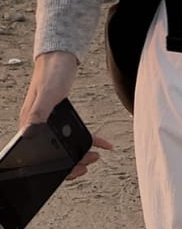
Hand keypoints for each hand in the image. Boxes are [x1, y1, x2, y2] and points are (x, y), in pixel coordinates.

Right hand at [19, 51, 112, 178]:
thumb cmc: (50, 74)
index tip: (75, 170)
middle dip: (75, 161)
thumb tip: (29, 134)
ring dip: (84, 152)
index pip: (42, 155)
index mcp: (30, 124)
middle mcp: (40, 126)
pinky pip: (79, 135)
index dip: (58, 167)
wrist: (59, 59)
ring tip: (97, 155)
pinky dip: (93, 140)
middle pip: (57, 153)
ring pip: (69, 146)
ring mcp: (52, 123)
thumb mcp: (46, 95)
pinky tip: (105, 144)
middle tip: (91, 160)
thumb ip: (37, 114)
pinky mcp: (64, 120)